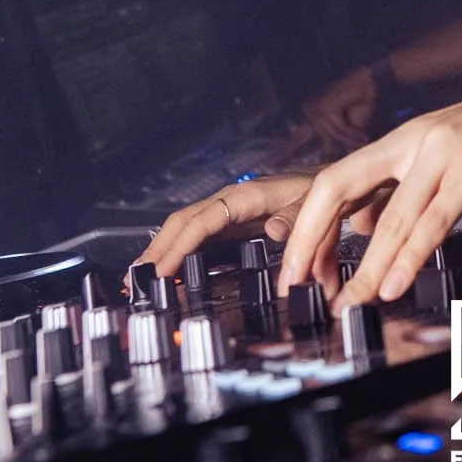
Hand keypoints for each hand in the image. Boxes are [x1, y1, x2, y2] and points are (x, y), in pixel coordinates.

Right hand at [135, 172, 316, 277]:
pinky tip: (167, 268)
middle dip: (157, 249)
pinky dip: (176, 250)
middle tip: (135, 280)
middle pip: (182, 223)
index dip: (179, 246)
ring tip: (139, 277)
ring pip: (184, 228)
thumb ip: (294, 218)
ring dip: (160, 250)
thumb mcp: (313, 203)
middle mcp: (229, 200)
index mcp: (245, 196)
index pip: (201, 221)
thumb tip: (272, 230)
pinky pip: (197, 234)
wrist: (327, 181)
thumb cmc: (318, 191)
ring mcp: (227, 210)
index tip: (161, 269)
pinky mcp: (231, 221)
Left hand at [276, 66, 461, 310]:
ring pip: (388, 216)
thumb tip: (365, 228)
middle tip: (297, 286)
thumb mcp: (445, 155)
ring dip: (363, 267)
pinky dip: (409, 256)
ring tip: (348, 304)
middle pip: (338, 188)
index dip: (307, 226)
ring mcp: (441, 153)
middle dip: (310, 240)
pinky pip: (433, 219)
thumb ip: (407, 188)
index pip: (333, 181)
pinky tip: (392, 284)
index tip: (297, 267)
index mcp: (399, 141)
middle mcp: (411, 142)